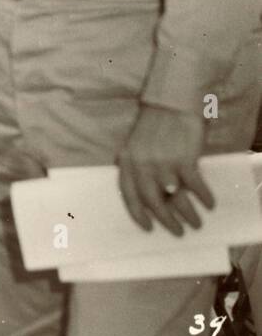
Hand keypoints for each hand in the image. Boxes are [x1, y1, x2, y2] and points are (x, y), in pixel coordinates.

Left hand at [117, 105, 211, 235]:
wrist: (171, 103)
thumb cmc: (155, 126)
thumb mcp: (136, 146)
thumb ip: (139, 168)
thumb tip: (153, 197)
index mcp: (127, 160)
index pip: (129, 194)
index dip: (138, 214)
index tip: (148, 228)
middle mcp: (142, 164)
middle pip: (153, 202)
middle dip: (167, 221)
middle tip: (178, 232)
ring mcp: (163, 163)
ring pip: (176, 198)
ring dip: (188, 214)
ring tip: (196, 223)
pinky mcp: (184, 159)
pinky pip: (195, 186)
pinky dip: (203, 198)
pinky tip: (209, 204)